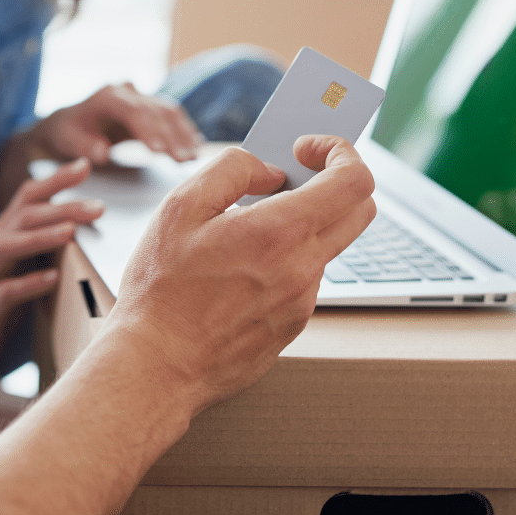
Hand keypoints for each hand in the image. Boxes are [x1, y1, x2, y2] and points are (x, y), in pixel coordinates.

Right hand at [0, 158, 104, 367]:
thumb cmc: (1, 291)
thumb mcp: (23, 258)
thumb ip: (45, 236)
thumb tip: (85, 217)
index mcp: (6, 231)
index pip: (28, 195)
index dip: (55, 178)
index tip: (86, 164)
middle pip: (24, 216)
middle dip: (61, 208)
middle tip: (98, 207)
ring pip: (8, 247)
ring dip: (40, 237)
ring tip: (70, 231)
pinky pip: (4, 292)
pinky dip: (28, 284)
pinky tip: (52, 279)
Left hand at [33, 82, 204, 165]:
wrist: (71, 122)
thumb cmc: (68, 133)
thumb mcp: (68, 141)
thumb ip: (85, 147)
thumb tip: (102, 153)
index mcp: (106, 96)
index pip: (132, 111)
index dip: (148, 130)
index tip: (159, 152)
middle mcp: (126, 91)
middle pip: (156, 111)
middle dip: (172, 137)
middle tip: (185, 161)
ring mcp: (141, 96)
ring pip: (169, 111)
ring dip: (184, 134)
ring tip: (194, 157)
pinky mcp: (150, 105)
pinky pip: (171, 116)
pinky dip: (184, 131)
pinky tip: (196, 146)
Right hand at [109, 136, 375, 412]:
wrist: (155, 366)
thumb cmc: (160, 290)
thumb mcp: (180, 208)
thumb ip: (231, 171)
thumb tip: (269, 170)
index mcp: (279, 232)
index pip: (353, 179)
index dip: (339, 151)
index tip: (306, 148)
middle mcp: (303, 269)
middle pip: (360, 210)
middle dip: (336, 181)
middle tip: (292, 176)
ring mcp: (302, 302)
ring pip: (326, 246)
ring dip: (302, 225)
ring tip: (246, 228)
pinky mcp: (292, 326)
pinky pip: (304, 279)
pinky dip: (285, 260)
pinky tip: (238, 267)